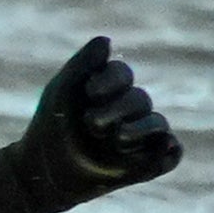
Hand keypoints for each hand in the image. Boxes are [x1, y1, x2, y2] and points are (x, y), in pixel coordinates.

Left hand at [0, 36, 182, 212]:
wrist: (41, 173)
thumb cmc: (49, 128)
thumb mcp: (61, 92)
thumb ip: (82, 64)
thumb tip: (106, 40)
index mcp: (107, 91)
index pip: (122, 74)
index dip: (110, 80)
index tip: (89, 93)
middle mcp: (127, 111)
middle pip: (140, 99)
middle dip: (117, 109)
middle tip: (91, 124)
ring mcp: (139, 137)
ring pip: (158, 124)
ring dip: (138, 130)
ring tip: (116, 138)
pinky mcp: (147, 164)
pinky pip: (172, 155)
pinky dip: (170, 151)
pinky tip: (163, 147)